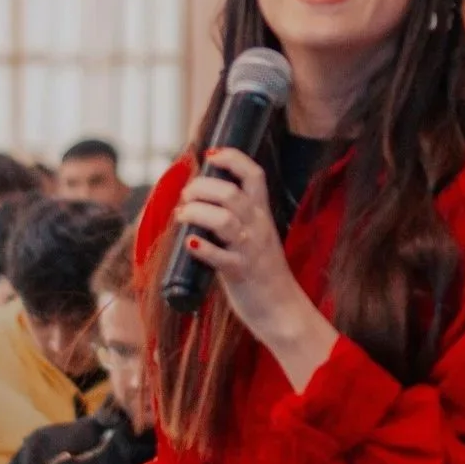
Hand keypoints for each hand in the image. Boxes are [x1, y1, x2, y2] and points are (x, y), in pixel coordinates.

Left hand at [173, 149, 333, 374]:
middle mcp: (258, 226)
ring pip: (224, 219)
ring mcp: (250, 249)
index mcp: (262, 214)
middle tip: (185, 196)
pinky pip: (220, 256)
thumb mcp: (256, 235)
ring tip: (182, 215)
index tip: (211, 154)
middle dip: (201, 188)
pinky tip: (190, 243)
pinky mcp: (240, 272)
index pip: (254, 174)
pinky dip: (202, 248)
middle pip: (231, 193)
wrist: (282, 309)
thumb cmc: (262, 271)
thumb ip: (235, 217)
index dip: (233, 158)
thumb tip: (201, 199)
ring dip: (196, 212)